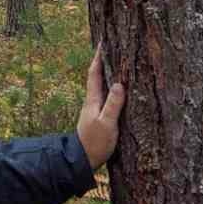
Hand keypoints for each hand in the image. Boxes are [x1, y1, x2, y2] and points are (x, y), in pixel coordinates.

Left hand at [75, 46, 124, 169]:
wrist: (83, 161)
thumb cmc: (95, 143)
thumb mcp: (107, 124)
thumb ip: (113, 105)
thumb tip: (119, 83)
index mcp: (93, 100)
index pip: (94, 73)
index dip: (98, 57)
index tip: (102, 42)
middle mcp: (92, 101)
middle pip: (97, 77)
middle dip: (103, 62)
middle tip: (111, 48)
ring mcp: (94, 110)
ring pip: (101, 86)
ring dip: (107, 74)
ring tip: (116, 65)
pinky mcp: (99, 118)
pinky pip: (105, 97)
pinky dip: (110, 89)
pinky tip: (117, 91)